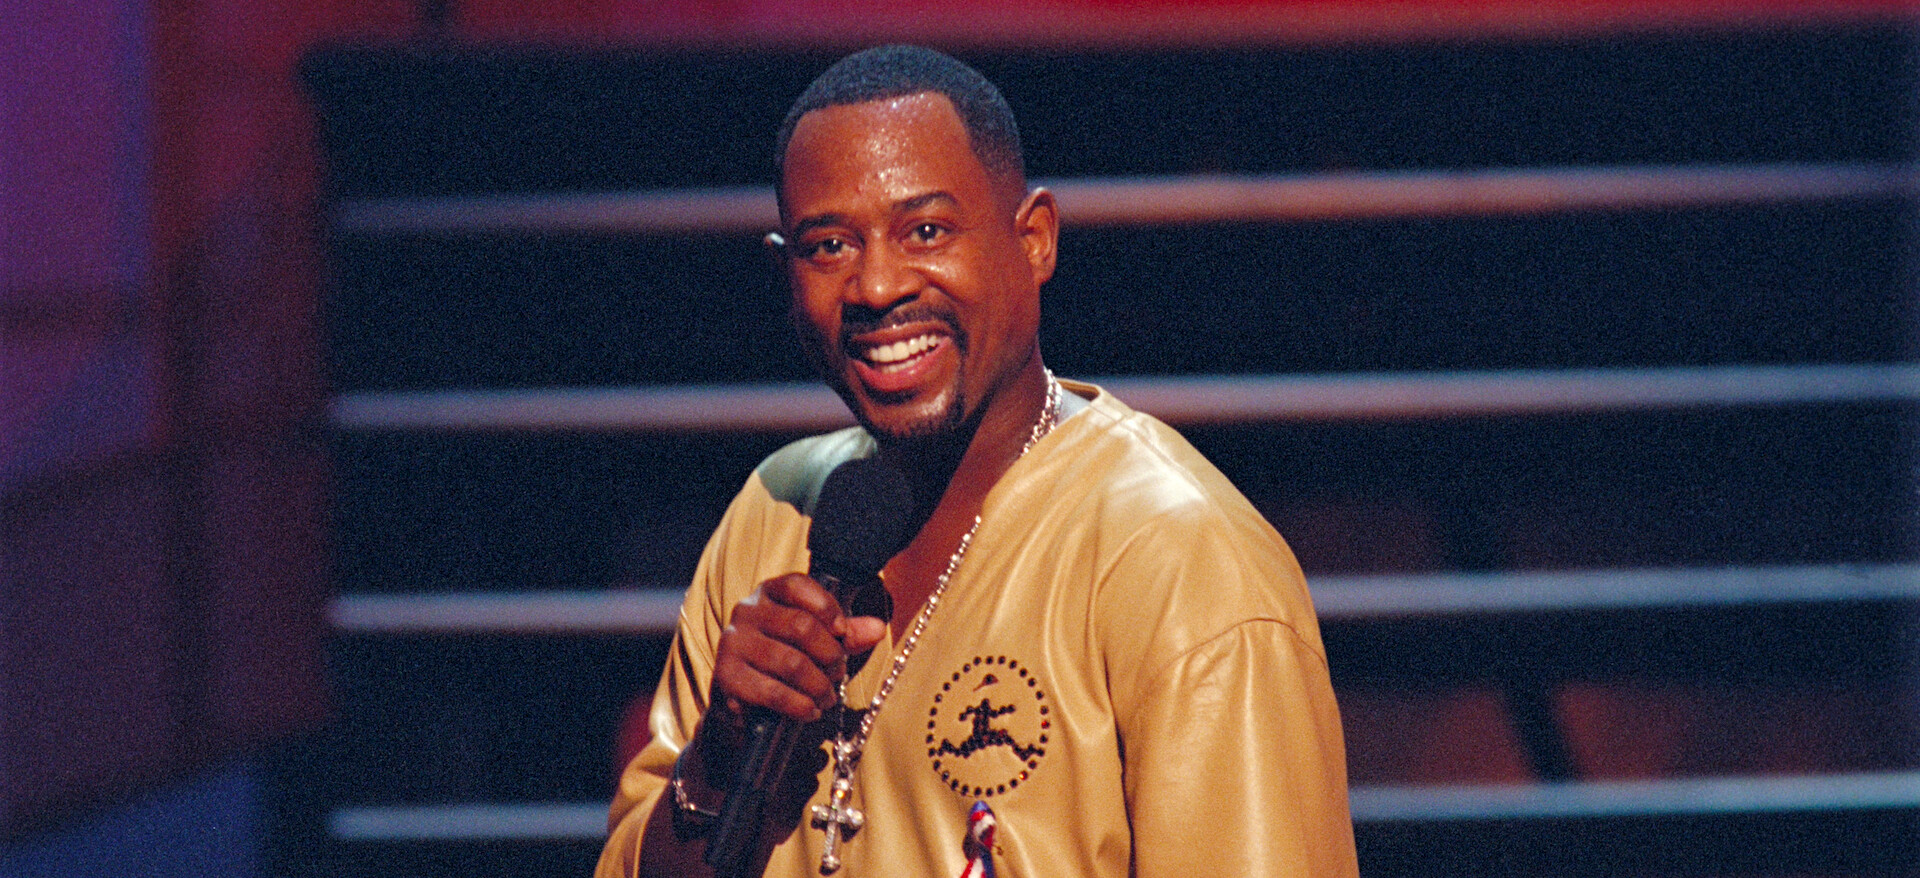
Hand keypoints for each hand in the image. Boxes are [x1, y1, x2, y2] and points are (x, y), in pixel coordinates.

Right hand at [711, 573, 888, 725]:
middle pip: (801, 626)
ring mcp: (733, 643)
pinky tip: (810, 710)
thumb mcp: (817, 641)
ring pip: (791, 663)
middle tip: (838, 672)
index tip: (842, 632)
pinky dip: (800, 705)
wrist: (741, 699)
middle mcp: (746, 612)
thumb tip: (877, 627)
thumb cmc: (785, 660)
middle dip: (829, 654)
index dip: (826, 608)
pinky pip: (773, 691)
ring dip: (819, 685)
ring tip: (827, 697)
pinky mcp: (727, 676)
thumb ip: (846, 633)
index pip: (797, 586)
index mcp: (768, 594)